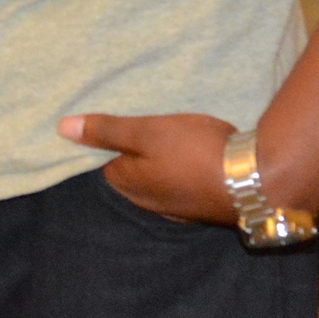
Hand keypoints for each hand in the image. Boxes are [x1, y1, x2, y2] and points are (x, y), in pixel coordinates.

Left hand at [57, 111, 236, 225]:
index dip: (100, 135)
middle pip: (127, 166)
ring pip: (153, 173)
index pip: (98, 159)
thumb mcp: (146, 133)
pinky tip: (184, 146)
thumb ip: (106, 131)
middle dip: (127, 143)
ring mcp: (175, 206)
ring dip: (154, 153)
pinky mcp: (198, 202)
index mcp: (127, 184)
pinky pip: (176, 178)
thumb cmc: (194, 152)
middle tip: (132, 111)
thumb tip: (61, 129)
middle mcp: (147, 202)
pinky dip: (175, 162)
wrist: (257, 179)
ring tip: (159, 125)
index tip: (103, 111)